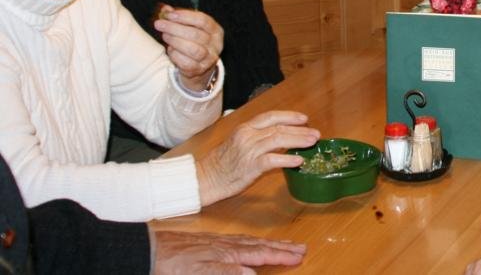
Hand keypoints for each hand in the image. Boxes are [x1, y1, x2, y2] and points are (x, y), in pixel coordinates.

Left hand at [152, 229, 305, 273]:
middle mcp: (226, 245)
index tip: (299, 256)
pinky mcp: (208, 242)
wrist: (149, 250)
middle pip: (259, 246)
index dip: (280, 256)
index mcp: (227, 253)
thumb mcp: (200, 272)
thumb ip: (227, 272)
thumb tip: (253, 274)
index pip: (260, 254)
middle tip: (300, 248)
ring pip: (250, 242)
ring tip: (283, 244)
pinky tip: (249, 244)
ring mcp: (217, 242)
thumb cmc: (172, 264)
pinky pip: (237, 241)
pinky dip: (250, 242)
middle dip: (281, 248)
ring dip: (269, 243)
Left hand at [154, 7, 223, 89]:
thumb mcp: (189, 27)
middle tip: (159, 24)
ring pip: (193, 49)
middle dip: (175, 28)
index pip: (203, 20)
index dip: (185, 16)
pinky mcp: (199, 69)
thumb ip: (178, 17)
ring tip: (165, 36)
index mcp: (216, 31)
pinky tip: (170, 50)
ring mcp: (209, 58)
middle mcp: (216, 44)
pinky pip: (186, 63)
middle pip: (196, 35)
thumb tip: (165, 9)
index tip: (169, 15)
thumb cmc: (193, 42)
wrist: (199, 67)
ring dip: (175, 41)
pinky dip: (175, 55)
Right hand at [196, 110, 318, 206]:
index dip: (289, 116)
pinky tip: (298, 161)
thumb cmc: (222, 163)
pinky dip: (287, 159)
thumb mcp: (238, 143)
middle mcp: (247, 135)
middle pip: (278, 128)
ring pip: (278, 140)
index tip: (304, 119)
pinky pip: (272, 160)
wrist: (204, 179)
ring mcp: (248, 150)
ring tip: (312, 143)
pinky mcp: (249, 166)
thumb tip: (281, 138)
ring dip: (298, 141)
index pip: (271, 116)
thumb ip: (257, 138)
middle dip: (300, 130)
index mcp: (245, 128)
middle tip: (316, 133)